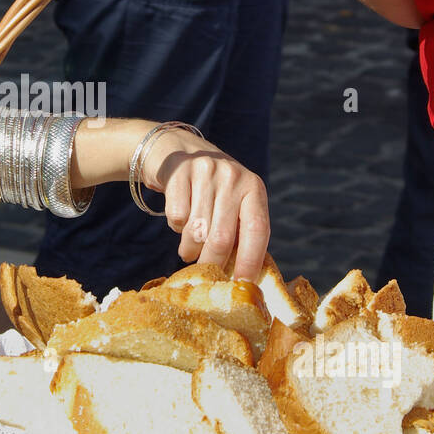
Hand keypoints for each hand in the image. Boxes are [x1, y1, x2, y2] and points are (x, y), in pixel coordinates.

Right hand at [141, 126, 269, 278]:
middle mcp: (232, 177)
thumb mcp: (235, 201)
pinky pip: (176, 218)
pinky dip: (176, 227)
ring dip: (190, 250)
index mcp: (254, 187)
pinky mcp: (179, 172)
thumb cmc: (213, 189)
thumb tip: (244, 278)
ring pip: (196, 231)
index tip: (242, 284)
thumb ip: (241, 231)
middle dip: (212, 263)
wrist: (178, 148)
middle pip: (222, 237)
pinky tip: (180, 220)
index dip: (251, 261)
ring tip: (189, 249)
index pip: (257, 230)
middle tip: (207, 274)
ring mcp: (205, 171)